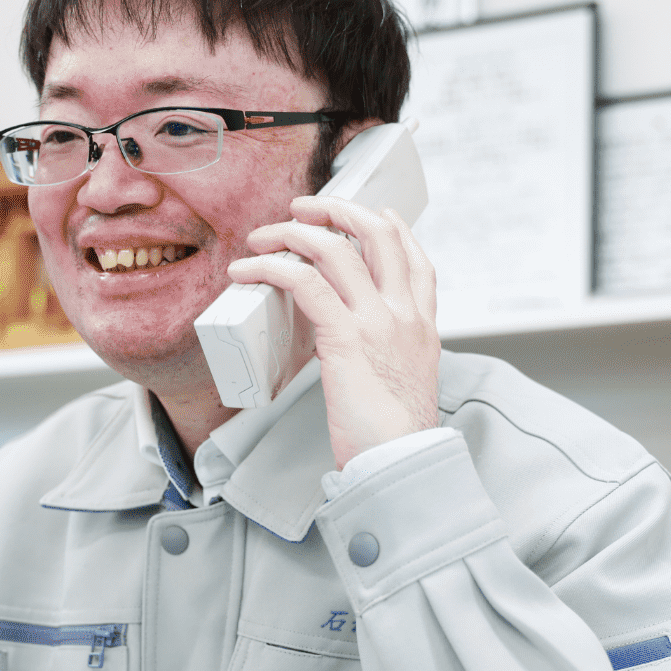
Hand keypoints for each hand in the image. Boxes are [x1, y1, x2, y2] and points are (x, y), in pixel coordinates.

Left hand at [230, 195, 439, 469]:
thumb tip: (352, 343)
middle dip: (336, 210)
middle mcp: (404, 314)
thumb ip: (386, 352)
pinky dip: (270, 268)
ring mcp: (377, 321)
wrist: (402, 461)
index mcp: (422, 325)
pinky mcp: (345, 337)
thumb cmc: (395, 435)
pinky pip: (303, 282)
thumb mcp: (404, 382)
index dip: (392, 226)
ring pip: (334, 249)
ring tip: (261, 238)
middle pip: (378, 233)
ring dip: (290, 233)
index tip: (372, 212)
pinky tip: (248, 271)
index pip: (415, 257)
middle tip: (303, 209)